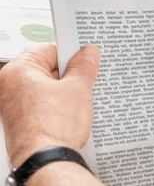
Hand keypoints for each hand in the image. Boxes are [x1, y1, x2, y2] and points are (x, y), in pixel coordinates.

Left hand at [0, 43, 99, 167]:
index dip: (71, 52)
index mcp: (17, 71)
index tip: (86, 57)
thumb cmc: (52, 128)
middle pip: (46, 69)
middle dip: (69, 74)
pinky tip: (71, 113)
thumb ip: (84, 67)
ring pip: (46, 88)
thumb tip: (88, 54)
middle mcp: (9, 87)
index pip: (49, 48)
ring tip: (79, 99)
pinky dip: (57, 106)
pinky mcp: (21, 122)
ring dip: (64, 91)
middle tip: (86, 79)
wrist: (46, 161)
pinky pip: (43, 105)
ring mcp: (13, 106)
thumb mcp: (78, 89)